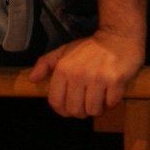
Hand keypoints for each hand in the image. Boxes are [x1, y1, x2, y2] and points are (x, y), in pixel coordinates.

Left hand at [29, 29, 144, 117]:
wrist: (117, 37)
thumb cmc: (88, 48)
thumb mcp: (63, 51)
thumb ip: (45, 64)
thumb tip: (32, 79)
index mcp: (63, 69)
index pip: (56, 102)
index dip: (62, 110)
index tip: (69, 108)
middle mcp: (78, 75)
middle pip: (75, 110)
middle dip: (81, 111)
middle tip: (86, 103)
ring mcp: (98, 78)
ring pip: (94, 111)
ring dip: (97, 108)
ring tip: (98, 98)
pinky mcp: (116, 81)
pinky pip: (111, 104)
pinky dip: (111, 102)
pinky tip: (110, 91)